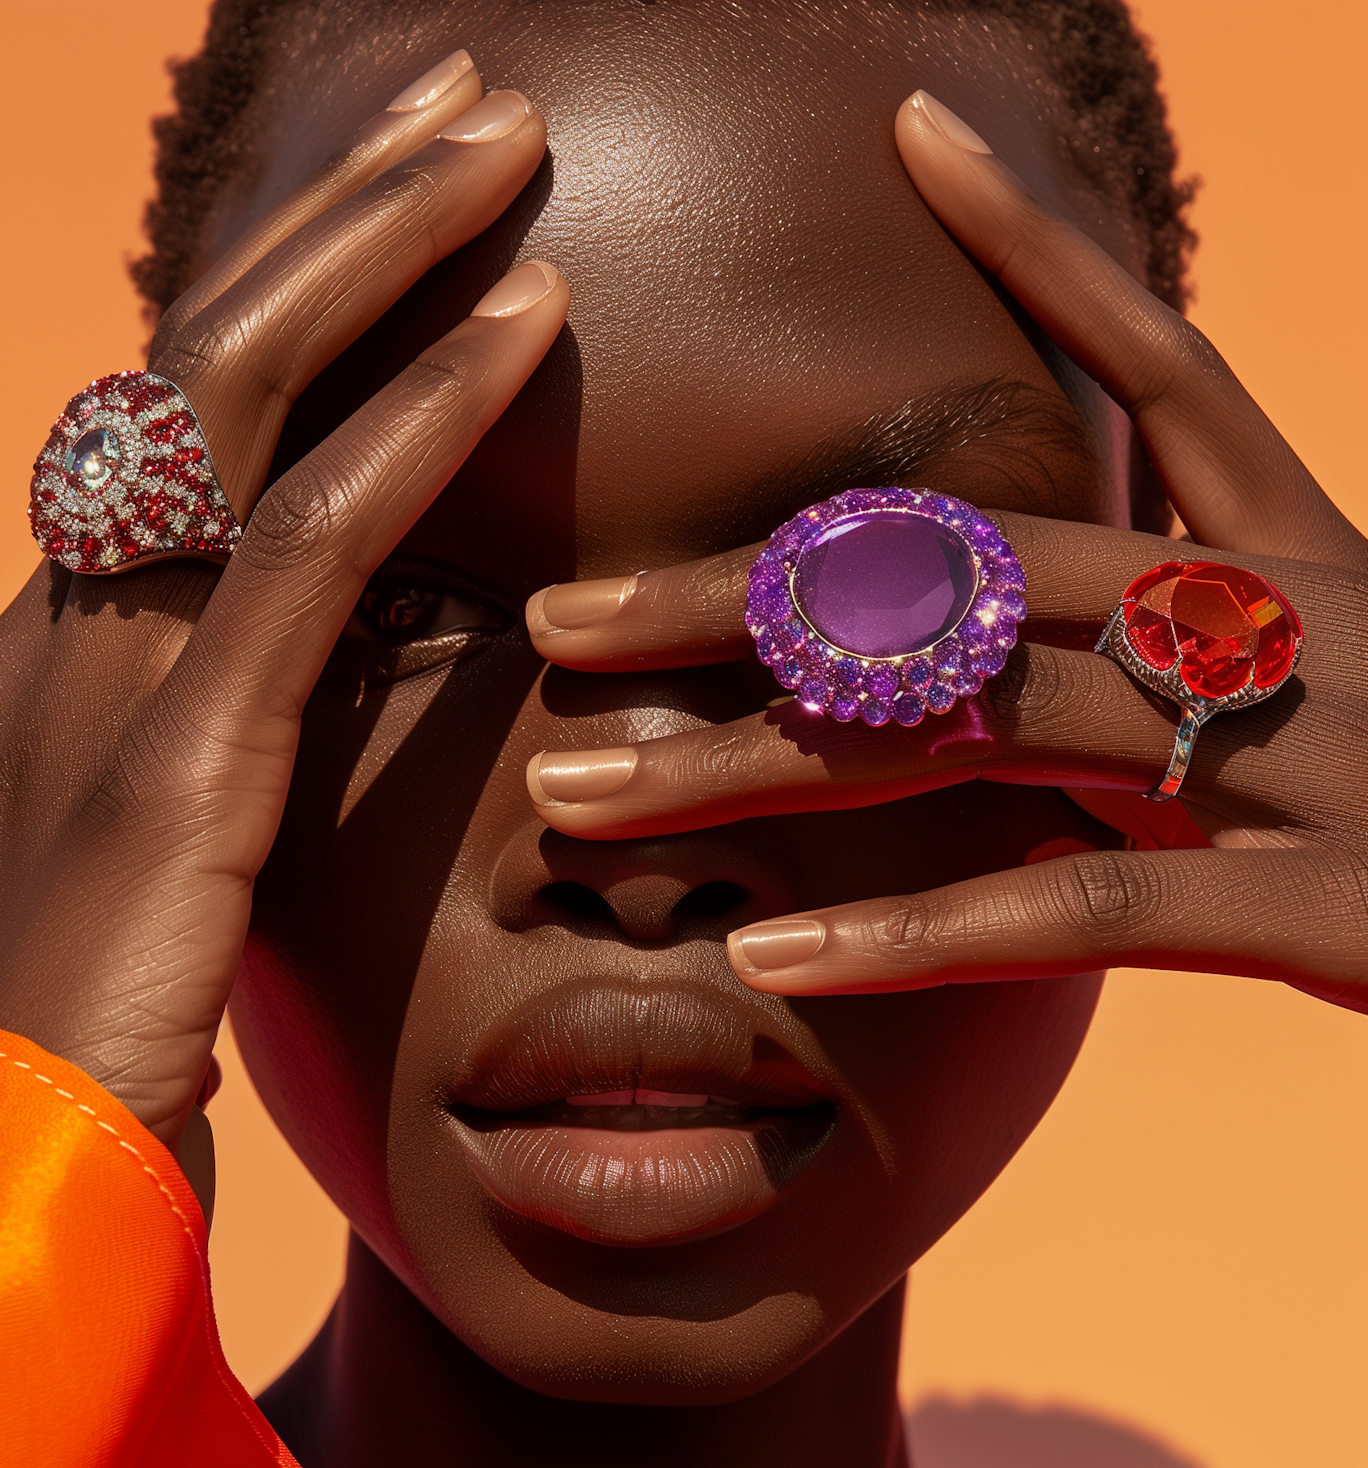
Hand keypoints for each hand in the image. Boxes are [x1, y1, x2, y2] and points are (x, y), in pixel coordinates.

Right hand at [0, 55, 569, 1159]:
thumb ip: (220, 758)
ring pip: (237, 403)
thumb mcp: (156, 874)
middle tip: (464, 99)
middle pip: (197, 358)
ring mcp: (99, 682)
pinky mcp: (167, 765)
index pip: (172, 423)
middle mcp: (59, 626)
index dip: (288, 297)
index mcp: (57, 655)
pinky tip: (512, 334)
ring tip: (504, 144)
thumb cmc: (94, 1062)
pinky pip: (297, 555)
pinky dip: (410, 431)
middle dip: (335, 216)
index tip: (400, 203)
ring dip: (379, 258)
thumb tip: (332, 692)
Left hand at [521, 91, 1367, 1012]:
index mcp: (1303, 550)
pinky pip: (1075, 905)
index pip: (1159, 365)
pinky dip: (918, 937)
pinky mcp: (1309, 908)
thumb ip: (1176, 656)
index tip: (905, 135)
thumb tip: (1013, 654)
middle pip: (972, 574)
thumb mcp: (1323, 693)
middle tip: (547, 623)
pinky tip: (772, 962)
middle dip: (740, 600)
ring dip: (760, 768)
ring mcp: (1296, 756)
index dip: (1038, 250)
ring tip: (580, 803)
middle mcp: (1287, 617)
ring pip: (978, 729)